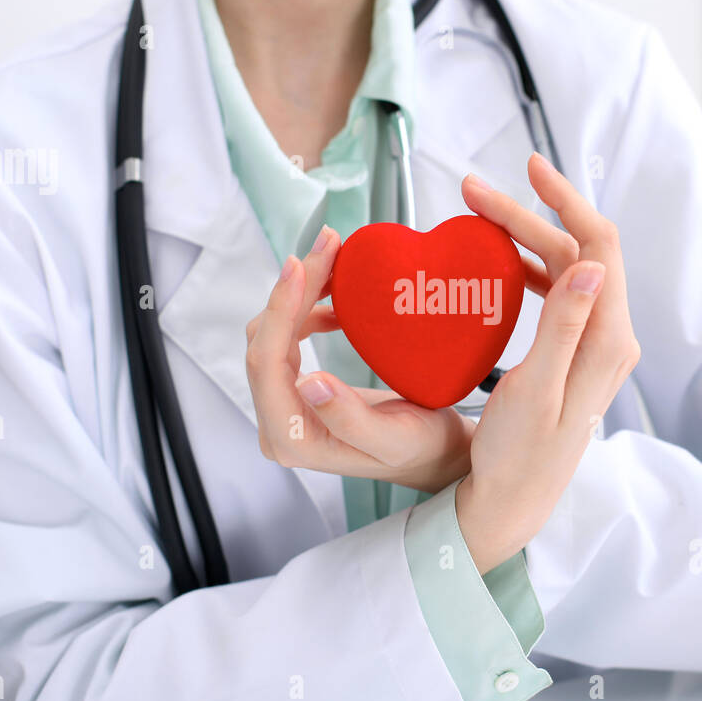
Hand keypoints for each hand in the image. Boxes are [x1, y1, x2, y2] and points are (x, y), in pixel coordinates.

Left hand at [245, 225, 474, 493]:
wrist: (436, 455)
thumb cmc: (422, 450)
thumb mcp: (396, 439)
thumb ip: (350, 418)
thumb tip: (309, 382)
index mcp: (293, 439)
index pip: (268, 364)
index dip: (280, 309)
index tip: (302, 263)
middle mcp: (278, 424)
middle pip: (266, 342)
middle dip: (293, 289)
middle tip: (328, 246)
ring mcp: (285, 407)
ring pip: (273, 335)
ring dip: (299, 293)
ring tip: (334, 260)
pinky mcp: (296, 391)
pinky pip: (287, 339)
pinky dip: (307, 308)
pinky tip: (335, 296)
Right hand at [453, 153, 640, 572]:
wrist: (514, 502)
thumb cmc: (518, 455)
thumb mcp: (535, 391)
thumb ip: (563, 325)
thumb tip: (591, 262)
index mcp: (607, 341)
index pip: (598, 246)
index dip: (566, 201)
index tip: (527, 168)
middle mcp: (610, 337)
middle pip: (578, 252)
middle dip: (529, 215)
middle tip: (472, 193)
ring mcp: (594, 345)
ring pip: (565, 270)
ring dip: (525, 239)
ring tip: (475, 217)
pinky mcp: (575, 354)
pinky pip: (557, 295)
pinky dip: (527, 269)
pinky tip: (494, 264)